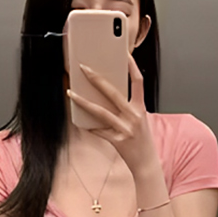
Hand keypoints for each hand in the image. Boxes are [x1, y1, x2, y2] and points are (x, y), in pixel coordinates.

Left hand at [66, 54, 157, 175]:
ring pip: (100, 111)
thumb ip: (127, 107)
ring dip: (83, 101)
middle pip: (113, 92)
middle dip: (96, 78)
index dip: (132, 66)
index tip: (123, 53)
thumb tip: (106, 95)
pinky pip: (98, 131)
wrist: (146, 163)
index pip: (138, 82)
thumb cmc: (142, 140)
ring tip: (71, 93)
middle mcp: (134, 116)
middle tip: (84, 68)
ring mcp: (125, 128)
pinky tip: (80, 121)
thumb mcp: (140, 120)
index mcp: (140, 108)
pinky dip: (89, 126)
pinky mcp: (117, 140)